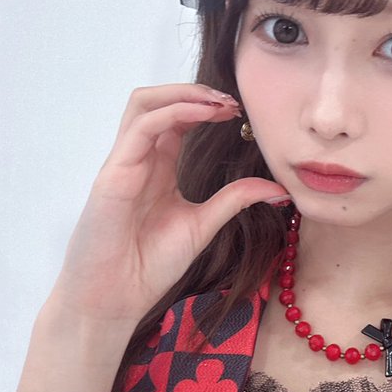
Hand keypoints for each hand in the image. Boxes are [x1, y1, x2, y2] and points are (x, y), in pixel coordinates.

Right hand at [48, 84, 287, 326]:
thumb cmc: (149, 265)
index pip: (177, 118)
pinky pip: (140, 129)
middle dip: (196, 92)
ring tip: (219, 103)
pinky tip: (202, 115)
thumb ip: (235, 200)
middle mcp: (138, 159)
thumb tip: (278, 189)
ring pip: (143, 103)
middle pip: (158, 101)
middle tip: (233, 103)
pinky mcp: (113, 176)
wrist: (115, 299)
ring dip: (183, 94)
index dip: (207, 107)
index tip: (241, 113)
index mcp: (157, 167)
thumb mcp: (204, 225)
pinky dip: (172, 113)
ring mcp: (123, 164)